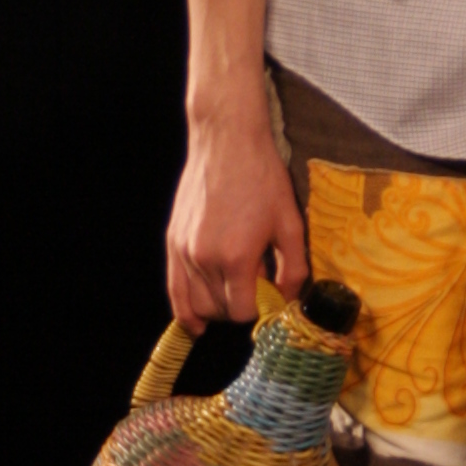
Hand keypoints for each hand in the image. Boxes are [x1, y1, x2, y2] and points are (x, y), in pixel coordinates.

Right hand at [166, 100, 306, 331]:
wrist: (227, 141)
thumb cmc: (262, 178)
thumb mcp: (290, 223)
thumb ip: (293, 268)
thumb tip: (289, 300)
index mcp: (236, 257)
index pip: (243, 312)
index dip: (260, 309)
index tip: (271, 295)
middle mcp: (204, 259)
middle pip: (218, 311)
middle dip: (239, 309)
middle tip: (256, 288)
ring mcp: (184, 251)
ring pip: (196, 304)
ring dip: (216, 308)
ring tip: (233, 293)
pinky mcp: (172, 241)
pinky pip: (174, 289)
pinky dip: (184, 310)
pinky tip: (195, 324)